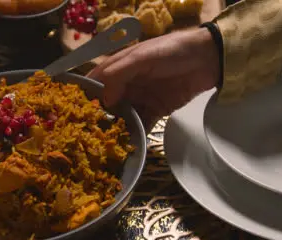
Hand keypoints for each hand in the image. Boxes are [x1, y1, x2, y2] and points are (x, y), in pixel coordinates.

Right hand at [87, 28, 219, 131]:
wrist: (208, 58)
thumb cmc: (171, 51)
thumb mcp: (142, 56)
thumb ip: (119, 74)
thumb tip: (104, 99)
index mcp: (119, 67)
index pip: (96, 81)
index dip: (84, 95)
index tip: (74, 112)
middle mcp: (127, 84)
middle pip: (107, 103)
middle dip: (98, 117)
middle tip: (88, 134)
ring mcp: (141, 98)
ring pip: (123, 116)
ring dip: (115, 129)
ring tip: (105, 144)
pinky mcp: (156, 110)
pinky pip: (142, 125)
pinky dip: (136, 136)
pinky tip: (128, 147)